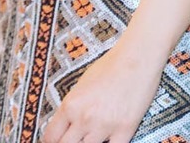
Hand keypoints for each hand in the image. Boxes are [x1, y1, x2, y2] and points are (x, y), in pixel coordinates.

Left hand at [42, 40, 160, 142]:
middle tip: (77, 137)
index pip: (50, 137)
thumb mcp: (82, 83)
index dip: (53, 141)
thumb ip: (73, 107)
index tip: (58, 140)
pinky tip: (110, 138)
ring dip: (90, 142)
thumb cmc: (111, 64)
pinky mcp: (125, 129)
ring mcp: (105, 126)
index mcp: (71, 104)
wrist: (139, 56)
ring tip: (96, 133)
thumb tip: (66, 124)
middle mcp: (85, 118)